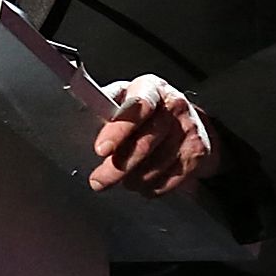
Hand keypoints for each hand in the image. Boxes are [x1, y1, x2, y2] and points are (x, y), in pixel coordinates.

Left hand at [91, 75, 218, 194]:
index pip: (136, 108)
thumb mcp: (125, 98)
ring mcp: (189, 130)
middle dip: (116, 168)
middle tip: (99, 181)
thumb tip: (78, 126)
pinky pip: (170, 180)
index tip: (101, 150)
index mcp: (150, 88)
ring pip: (156, 167)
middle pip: (144, 143)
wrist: (188, 118)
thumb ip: (106, 109)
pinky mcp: (198, 153)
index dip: (118, 130)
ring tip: (123, 179)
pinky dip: (151, 187)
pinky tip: (143, 182)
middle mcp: (174, 106)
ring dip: (133, 180)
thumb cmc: (146, 109)